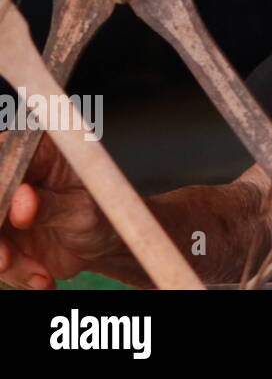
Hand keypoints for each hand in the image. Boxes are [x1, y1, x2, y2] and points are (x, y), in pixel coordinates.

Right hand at [0, 133, 119, 288]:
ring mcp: (3, 202)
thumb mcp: (83, 209)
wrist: (105, 242)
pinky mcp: (0, 231)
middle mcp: (15, 171)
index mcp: (38, 149)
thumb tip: (22, 199)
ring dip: (7, 262)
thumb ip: (52, 204)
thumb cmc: (104, 212)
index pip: (5, 157)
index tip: (14, 216)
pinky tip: (43, 278)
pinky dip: (15, 272)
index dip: (2, 188)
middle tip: (7, 262)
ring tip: (41, 276)